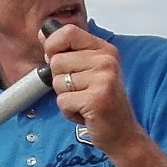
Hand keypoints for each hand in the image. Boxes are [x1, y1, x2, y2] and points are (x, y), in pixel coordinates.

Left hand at [42, 22, 166, 166]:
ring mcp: (103, 80)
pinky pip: (62, 101)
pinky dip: (68, 111)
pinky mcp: (96, 99)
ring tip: (84, 102)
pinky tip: (85, 113)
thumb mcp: (88, 71)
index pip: (68, 32)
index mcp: (105, 50)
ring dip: (65, 97)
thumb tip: (43, 33)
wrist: (122, 134)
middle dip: (60, 80)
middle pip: (57, 60)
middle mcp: (106, 61)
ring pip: (57, 82)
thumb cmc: (103, 104)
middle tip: (81, 91)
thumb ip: (67, 51)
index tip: (56, 58)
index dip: (53, 45)